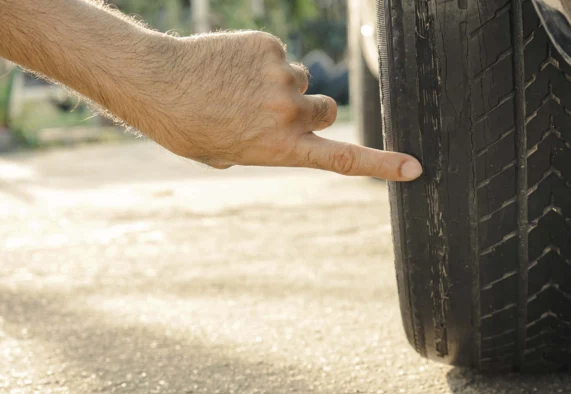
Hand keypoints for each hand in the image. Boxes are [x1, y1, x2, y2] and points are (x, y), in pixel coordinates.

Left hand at [132, 31, 422, 180]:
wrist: (156, 86)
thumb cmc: (190, 128)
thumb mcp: (232, 154)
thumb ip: (267, 145)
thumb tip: (282, 127)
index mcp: (283, 149)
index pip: (345, 160)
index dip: (383, 165)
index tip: (414, 168)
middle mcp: (290, 115)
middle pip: (327, 111)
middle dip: (310, 111)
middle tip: (273, 111)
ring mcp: (282, 79)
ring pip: (301, 80)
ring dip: (280, 84)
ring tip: (239, 88)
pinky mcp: (269, 48)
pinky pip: (279, 55)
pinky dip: (261, 60)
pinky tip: (230, 66)